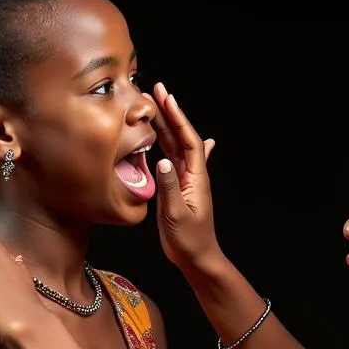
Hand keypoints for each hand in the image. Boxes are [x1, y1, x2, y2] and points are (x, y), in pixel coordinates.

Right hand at [151, 81, 220, 269]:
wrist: (196, 258)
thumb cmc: (189, 240)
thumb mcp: (176, 214)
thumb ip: (169, 187)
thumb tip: (162, 161)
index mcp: (196, 178)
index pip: (188, 141)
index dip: (178, 118)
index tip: (166, 98)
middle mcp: (192, 175)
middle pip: (181, 138)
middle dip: (169, 114)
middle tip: (155, 91)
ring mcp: (184, 181)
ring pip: (174, 147)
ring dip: (165, 126)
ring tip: (151, 106)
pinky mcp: (175, 189)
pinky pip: (172, 160)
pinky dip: (170, 145)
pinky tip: (176, 135)